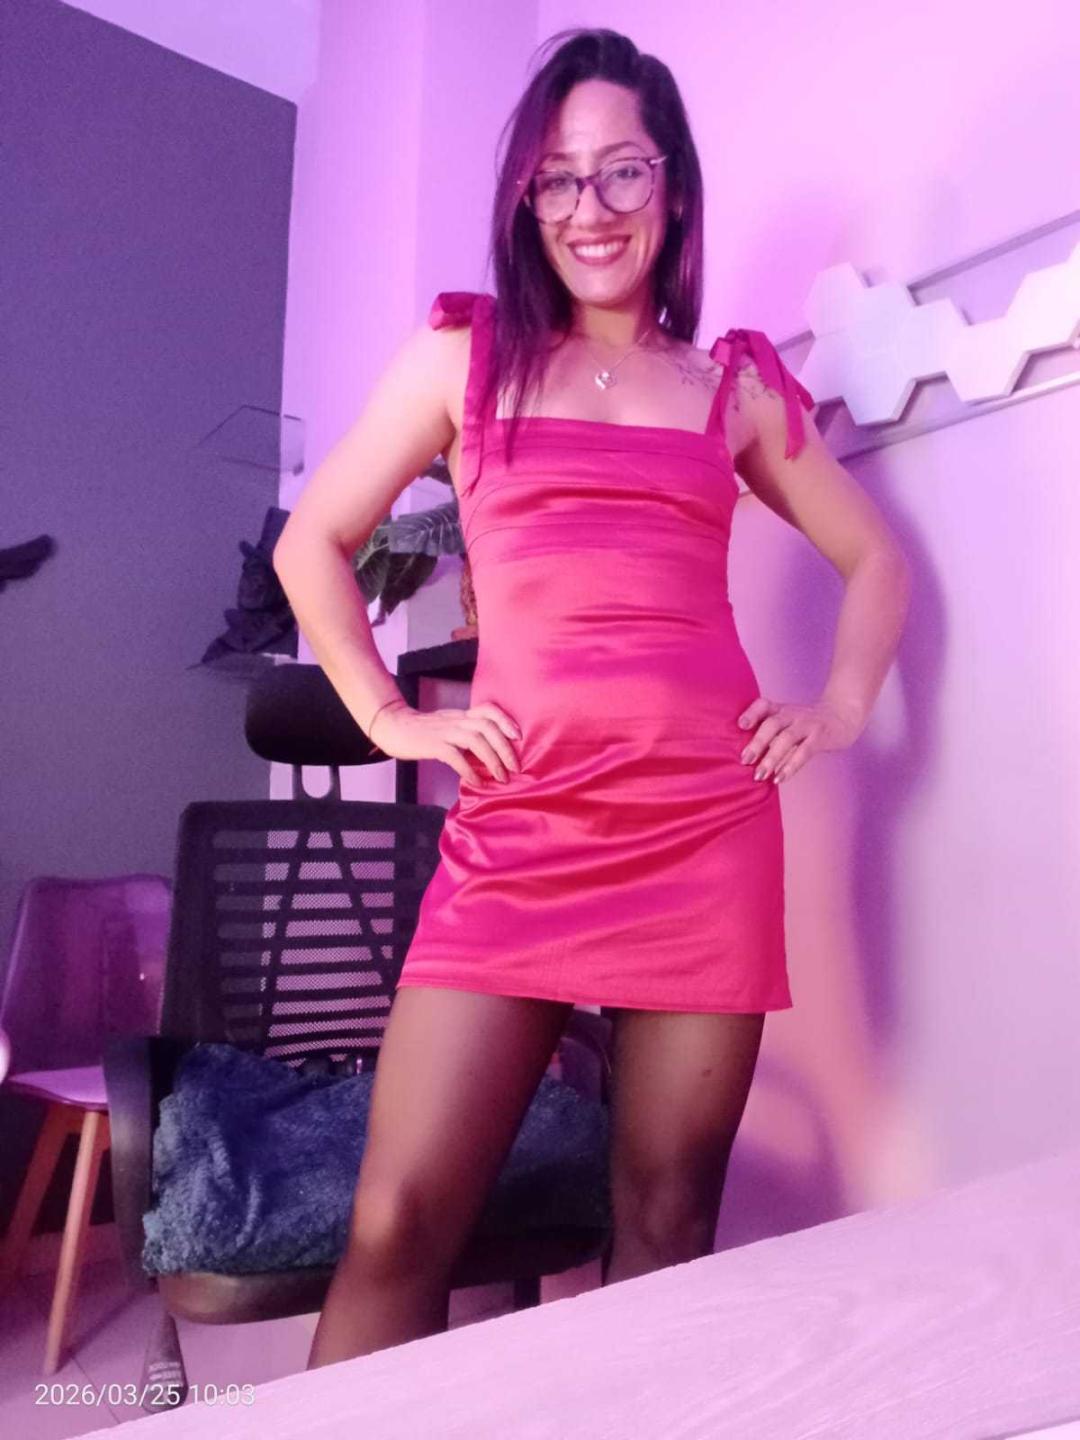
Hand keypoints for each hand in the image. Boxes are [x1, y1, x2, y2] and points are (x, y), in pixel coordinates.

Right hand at [370, 699, 522, 785]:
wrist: (392, 727)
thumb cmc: (421, 731)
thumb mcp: (448, 726)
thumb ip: (466, 734)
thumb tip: (487, 753)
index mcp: (461, 715)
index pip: (488, 710)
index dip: (506, 721)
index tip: (518, 737)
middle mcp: (456, 720)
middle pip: (488, 727)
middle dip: (505, 749)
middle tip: (515, 768)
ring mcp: (444, 731)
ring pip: (476, 740)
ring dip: (492, 760)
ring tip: (501, 777)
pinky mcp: (432, 744)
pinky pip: (455, 756)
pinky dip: (469, 770)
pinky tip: (477, 782)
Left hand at [736, 695, 861, 784]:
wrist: (842, 716)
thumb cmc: (807, 724)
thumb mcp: (788, 722)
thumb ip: (770, 734)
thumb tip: (747, 758)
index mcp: (781, 710)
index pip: (763, 705)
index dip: (751, 713)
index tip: (741, 725)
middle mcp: (792, 715)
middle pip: (772, 724)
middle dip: (757, 742)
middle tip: (745, 760)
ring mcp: (807, 725)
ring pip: (787, 739)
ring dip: (771, 758)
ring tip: (759, 775)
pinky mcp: (820, 737)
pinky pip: (804, 752)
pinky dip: (790, 766)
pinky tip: (779, 778)